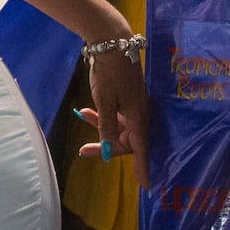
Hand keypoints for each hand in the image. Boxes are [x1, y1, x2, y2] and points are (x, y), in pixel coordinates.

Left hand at [75, 48, 149, 187]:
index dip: (142, 168)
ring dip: (102, 127)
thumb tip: (109, 151)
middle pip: (127, 139)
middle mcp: (139, 113)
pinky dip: (102, 115)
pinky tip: (86, 110)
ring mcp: (133, 104)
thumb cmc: (109, 74)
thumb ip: (106, 127)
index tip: (147, 186)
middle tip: (84, 150)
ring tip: (82, 118)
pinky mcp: (127, 96)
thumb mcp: (105, 103)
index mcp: (138, 117)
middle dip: (107, 145)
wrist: (111, 43)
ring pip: (119, 126)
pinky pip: (117, 114)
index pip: (141, 149)